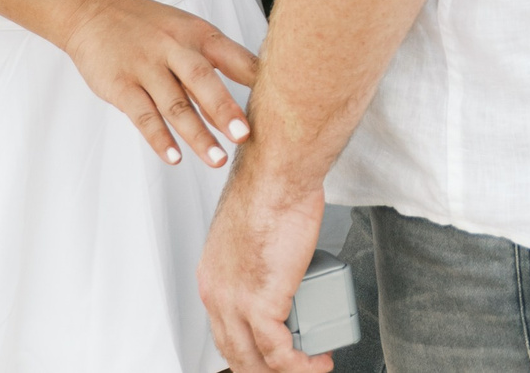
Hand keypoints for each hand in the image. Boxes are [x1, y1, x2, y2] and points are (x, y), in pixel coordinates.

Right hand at [58, 0, 256, 166]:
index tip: (279, 100)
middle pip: (202, 79)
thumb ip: (217, 62)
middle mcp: (173, 48)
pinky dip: (158, 137)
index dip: (255, 78)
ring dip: (196, 134)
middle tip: (245, 136)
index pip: (232, 55)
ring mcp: (145, 66)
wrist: (92, 11)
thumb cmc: (148, 27)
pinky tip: (174, 156)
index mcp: (196, 33)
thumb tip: (256, 92)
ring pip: (174, 104)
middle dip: (225, 109)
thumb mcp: (186, 31)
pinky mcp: (120, 84)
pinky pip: (142, 114)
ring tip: (217, 159)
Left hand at [199, 161, 332, 372]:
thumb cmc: (271, 190)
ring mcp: (235, 302)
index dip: (250, 347)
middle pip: (236, 352)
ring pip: (254, 361)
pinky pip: (280, 355)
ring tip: (312, 364)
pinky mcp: (261, 305)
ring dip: (288, 369)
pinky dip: (301, 365)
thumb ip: (258, 256)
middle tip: (294, 364)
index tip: (274, 351)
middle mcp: (216, 293)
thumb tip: (281, 266)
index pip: (224, 330)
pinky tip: (317, 361)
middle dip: (265, 368)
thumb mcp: (254, 231)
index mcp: (211, 276)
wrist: (278, 176)